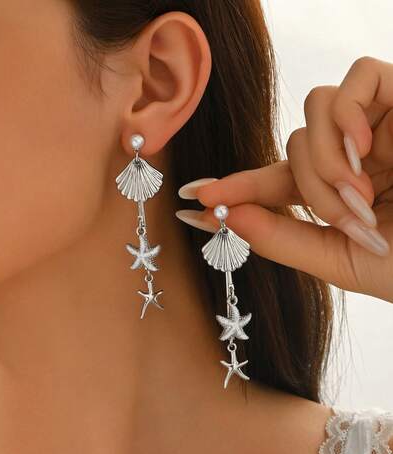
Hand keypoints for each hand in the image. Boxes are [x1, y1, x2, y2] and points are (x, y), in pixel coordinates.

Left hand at [176, 56, 392, 303]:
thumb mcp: (342, 261)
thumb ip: (284, 239)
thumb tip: (225, 217)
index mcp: (338, 197)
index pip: (273, 184)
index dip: (233, 189)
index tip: (191, 201)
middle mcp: (353, 158)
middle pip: (294, 148)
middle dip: (309, 184)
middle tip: (344, 214)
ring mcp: (379, 127)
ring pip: (316, 113)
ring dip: (327, 156)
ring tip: (360, 187)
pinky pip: (358, 79)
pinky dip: (351, 113)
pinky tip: (365, 146)